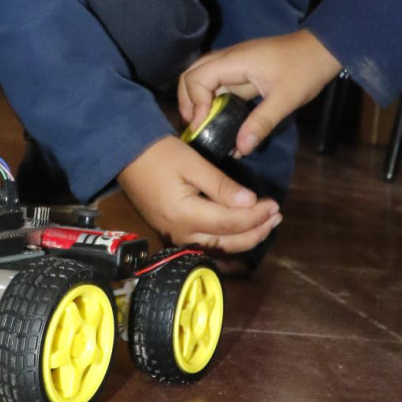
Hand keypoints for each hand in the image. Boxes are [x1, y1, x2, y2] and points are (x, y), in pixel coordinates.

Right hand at [118, 135, 281, 254]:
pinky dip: (227, 241)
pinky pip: (206, 245)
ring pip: (218, 247)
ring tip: (265, 225)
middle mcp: (180, 234)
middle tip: (277, 216)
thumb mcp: (192, 164)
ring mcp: (175, 237)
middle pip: (227, 242)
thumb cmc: (159, 154)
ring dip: (244, 238)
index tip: (274, 205)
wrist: (124, 156)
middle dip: (256, 231)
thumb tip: (250, 203)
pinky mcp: (173, 233)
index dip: (256, 216)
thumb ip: (222, 186)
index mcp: (185, 216)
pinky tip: (240, 232)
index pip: (231, 223)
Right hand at [178, 30, 340, 156]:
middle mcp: (229, 58)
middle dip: (187, 100)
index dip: (194, 102)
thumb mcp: (285, 99)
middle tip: (194, 126)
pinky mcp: (241, 70)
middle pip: (192, 73)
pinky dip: (212, 99)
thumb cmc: (305, 70)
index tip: (202, 125)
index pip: (197, 77)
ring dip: (197, 99)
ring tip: (201, 125)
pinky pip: (218, 82)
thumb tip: (240, 148)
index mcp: (235, 61)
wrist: (322, 50)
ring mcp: (234, 63)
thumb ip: (261, 123)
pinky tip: (218, 119)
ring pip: (202, 76)